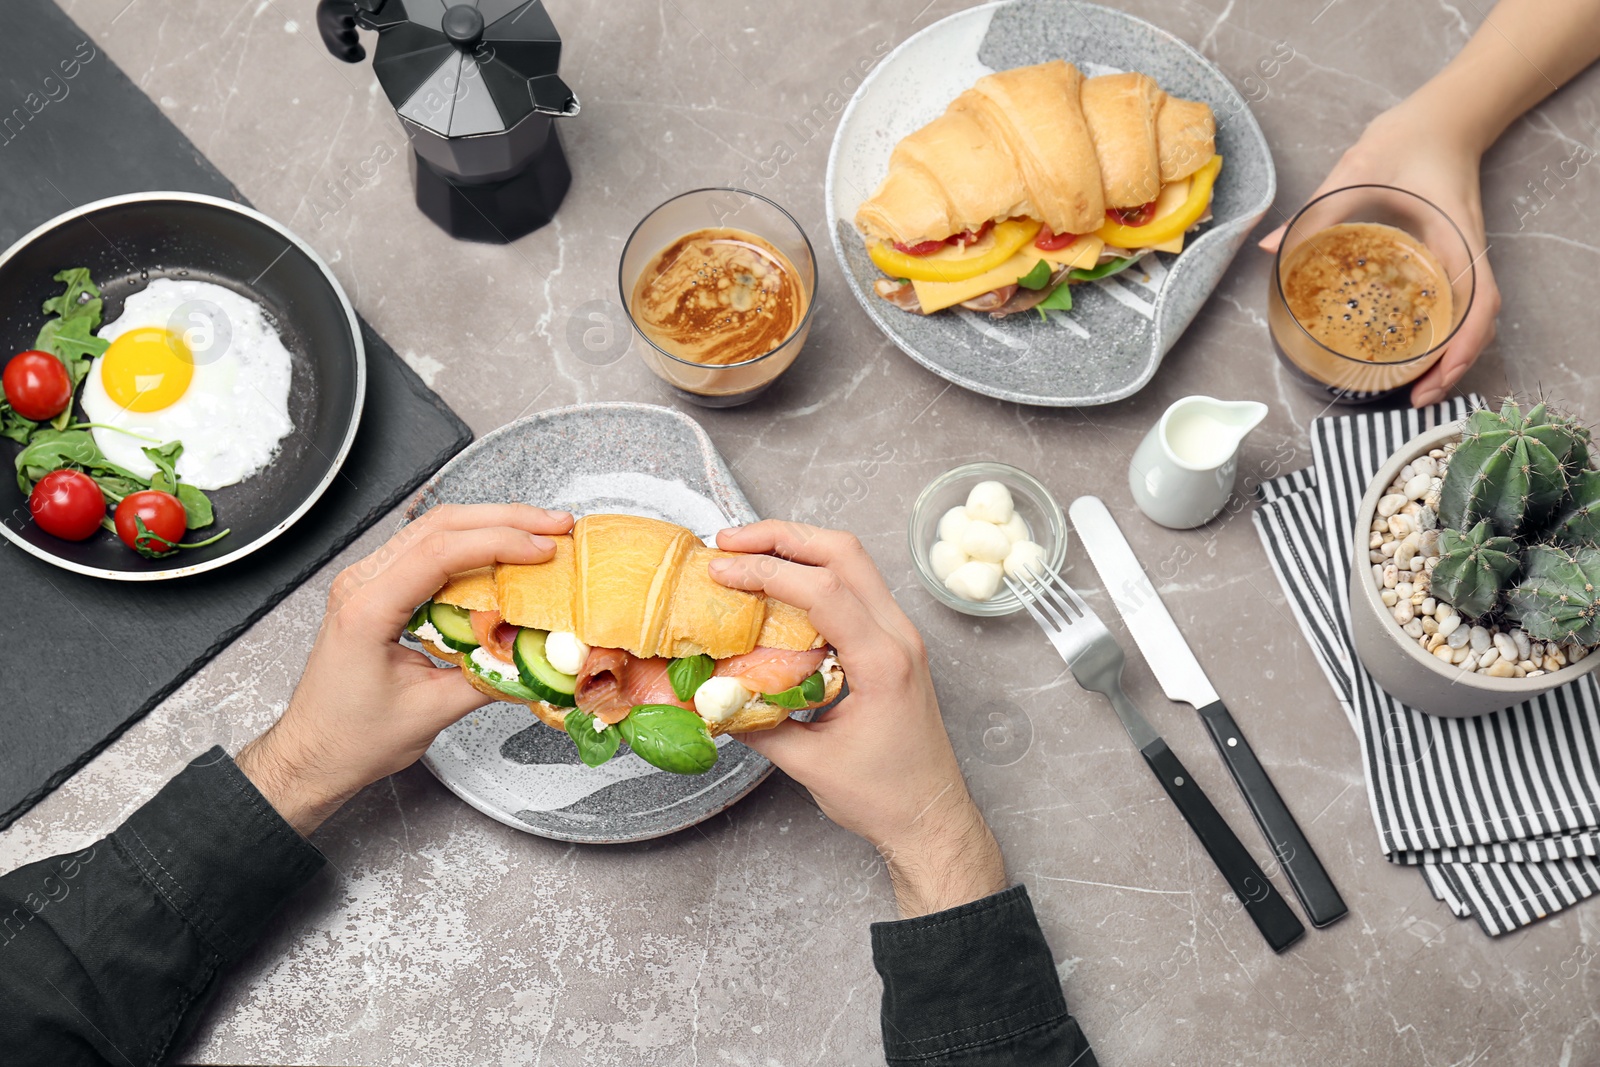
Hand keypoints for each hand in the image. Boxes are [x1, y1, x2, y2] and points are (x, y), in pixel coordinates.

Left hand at [236, 504, 573, 835]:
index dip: (499, 543)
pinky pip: (426, 551)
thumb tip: (535, 655)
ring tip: (538, 532)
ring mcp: (366, 581)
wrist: (313, 753)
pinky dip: (470, 545)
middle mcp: (362, 583)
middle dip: (504, 519)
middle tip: (555, 526)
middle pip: (439, 525)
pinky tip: (501, 554)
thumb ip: (487, 680)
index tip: (544, 550)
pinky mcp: (377, 589)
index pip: (439, 553)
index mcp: (367, 609)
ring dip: (490, 525)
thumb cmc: (353, 739)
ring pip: (433, 529)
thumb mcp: (430, 712)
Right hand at [710, 522, 1006, 917]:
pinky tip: (778, 587)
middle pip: (844, 552)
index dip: (767, 570)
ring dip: (798, 548)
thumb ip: (756, 724)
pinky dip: (814, 575)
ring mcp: (901, 635)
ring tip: (746, 553)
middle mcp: (899, 636)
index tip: (721, 571)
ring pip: (853, 562)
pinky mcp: (894, 643)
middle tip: (729, 540)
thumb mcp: (808, 764)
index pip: (824, 589)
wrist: (930, 816)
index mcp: (884, 661)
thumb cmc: (883, 797)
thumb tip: (706, 695)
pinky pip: (855, 589)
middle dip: (782, 536)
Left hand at [1259, 101, 1499, 407]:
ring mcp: (1462, 258)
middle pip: (1479, 324)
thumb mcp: (1358, 168)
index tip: (1433, 379)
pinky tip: (1414, 350)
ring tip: (1417, 389)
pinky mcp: (1451, 256)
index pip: (1480, 302)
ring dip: (1451, 356)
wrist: (1444, 115)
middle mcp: (1466, 254)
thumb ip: (1316, 209)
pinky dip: (1445, 333)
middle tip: (1414, 400)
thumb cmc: (1409, 138)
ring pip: (1473, 318)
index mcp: (1455, 238)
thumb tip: (1270, 247)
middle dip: (1454, 368)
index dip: (1462, 347)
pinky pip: (1458, 303)